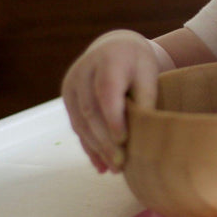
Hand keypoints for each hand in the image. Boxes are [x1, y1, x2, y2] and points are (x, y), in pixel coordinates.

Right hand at [62, 30, 160, 173]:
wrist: (116, 47)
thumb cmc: (138, 62)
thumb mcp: (149, 73)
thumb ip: (146, 98)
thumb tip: (147, 132)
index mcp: (108, 61)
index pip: (106, 92)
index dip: (113, 118)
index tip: (124, 140)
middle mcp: (83, 72)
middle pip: (91, 111)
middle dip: (105, 141)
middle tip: (121, 164)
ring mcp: (71, 85)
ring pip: (80, 122)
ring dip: (96, 148)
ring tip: (114, 169)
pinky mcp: (67, 97)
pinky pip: (76, 125)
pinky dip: (89, 146)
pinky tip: (100, 164)